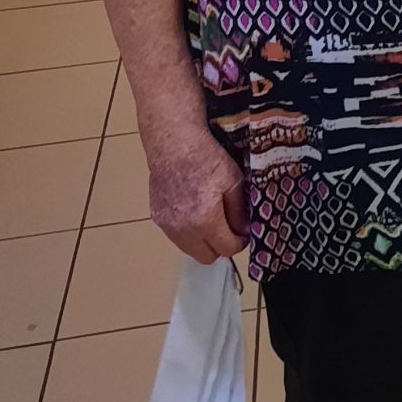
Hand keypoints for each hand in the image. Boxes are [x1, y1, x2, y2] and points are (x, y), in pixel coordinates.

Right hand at [145, 126, 248, 263]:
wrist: (174, 144)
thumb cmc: (206, 158)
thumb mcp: (233, 181)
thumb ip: (240, 211)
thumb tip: (244, 231)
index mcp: (205, 220)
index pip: (227, 249)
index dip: (239, 242)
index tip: (243, 233)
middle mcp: (184, 229)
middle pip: (207, 257)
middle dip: (221, 246)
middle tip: (228, 228)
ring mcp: (167, 225)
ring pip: (190, 249)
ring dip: (203, 241)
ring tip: (210, 218)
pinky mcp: (157, 218)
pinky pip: (176, 236)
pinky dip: (187, 231)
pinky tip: (193, 210)